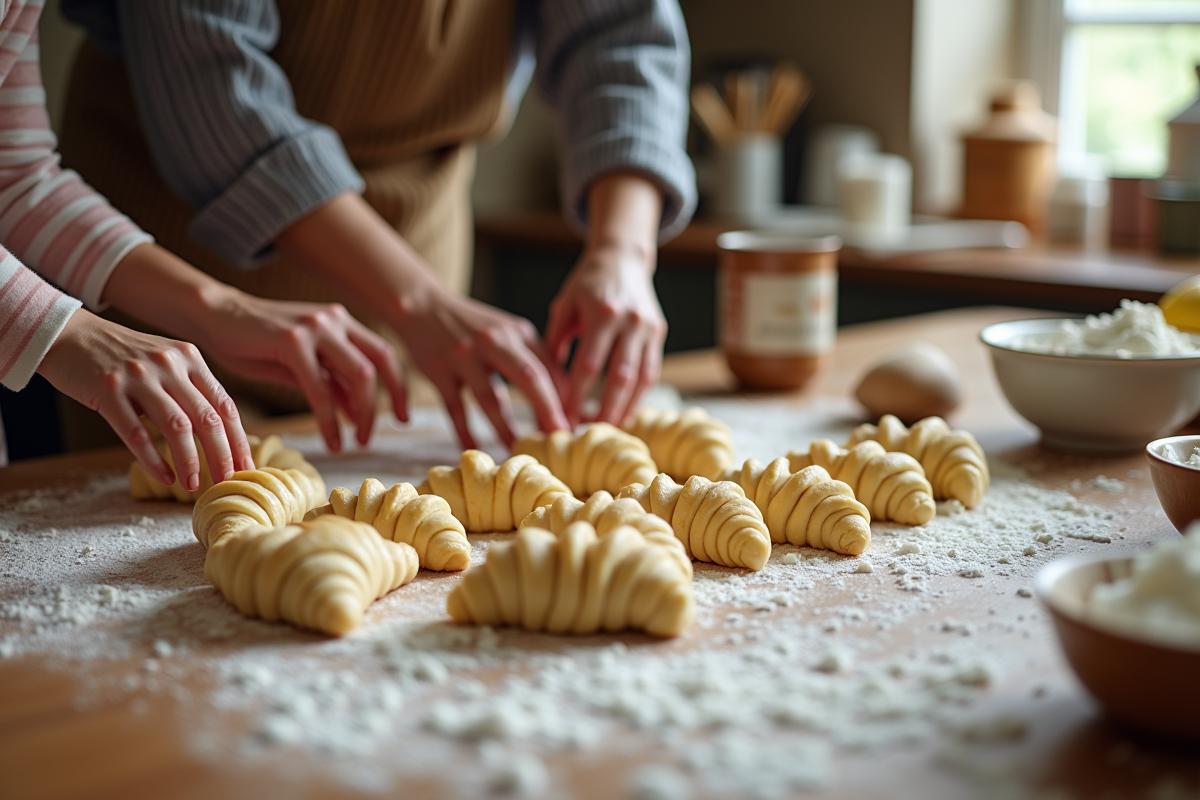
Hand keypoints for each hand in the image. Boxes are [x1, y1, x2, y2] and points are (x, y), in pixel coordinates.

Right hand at [37, 310, 252, 488]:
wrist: (69, 334)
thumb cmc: (122, 356)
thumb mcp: (165, 361)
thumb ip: (190, 389)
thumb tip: (218, 435)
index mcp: (190, 358)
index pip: (225, 405)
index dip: (238, 440)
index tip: (246, 468)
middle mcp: (169, 364)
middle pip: (207, 418)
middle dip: (222, 455)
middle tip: (227, 482)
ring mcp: (139, 376)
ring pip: (176, 427)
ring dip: (189, 461)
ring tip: (193, 485)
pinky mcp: (108, 390)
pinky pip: (136, 433)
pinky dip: (153, 460)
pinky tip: (164, 477)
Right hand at [100, 244, 405, 452]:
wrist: (213, 317)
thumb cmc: (254, 343)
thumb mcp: (301, 364)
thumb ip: (331, 381)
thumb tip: (358, 411)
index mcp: (341, 322)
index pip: (384, 354)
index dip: (398, 388)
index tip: (400, 417)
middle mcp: (334, 320)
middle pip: (378, 365)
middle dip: (381, 406)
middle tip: (371, 438)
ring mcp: (316, 326)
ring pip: (358, 375)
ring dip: (361, 415)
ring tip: (354, 443)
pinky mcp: (293, 340)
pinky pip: (322, 387)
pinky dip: (331, 418)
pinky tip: (331, 440)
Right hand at [392, 285, 568, 448]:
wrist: (421, 305)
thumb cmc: (474, 326)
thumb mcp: (508, 331)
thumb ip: (535, 358)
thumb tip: (565, 398)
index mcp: (518, 332)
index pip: (549, 367)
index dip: (565, 397)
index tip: (574, 424)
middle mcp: (494, 341)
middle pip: (529, 377)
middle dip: (547, 409)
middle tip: (559, 437)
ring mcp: (465, 357)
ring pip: (491, 399)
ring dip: (507, 430)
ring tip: (518, 451)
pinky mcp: (439, 372)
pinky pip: (456, 409)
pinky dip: (466, 433)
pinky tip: (476, 450)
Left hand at [547, 245, 666, 425]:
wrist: (622, 258)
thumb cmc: (587, 284)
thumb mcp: (564, 306)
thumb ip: (555, 342)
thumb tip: (545, 382)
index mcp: (602, 313)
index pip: (589, 366)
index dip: (577, 395)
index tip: (565, 417)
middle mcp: (630, 322)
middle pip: (619, 378)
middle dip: (605, 410)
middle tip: (590, 432)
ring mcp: (648, 328)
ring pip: (640, 379)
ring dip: (625, 407)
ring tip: (609, 428)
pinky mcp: (659, 332)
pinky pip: (651, 371)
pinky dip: (639, 394)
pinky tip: (625, 409)